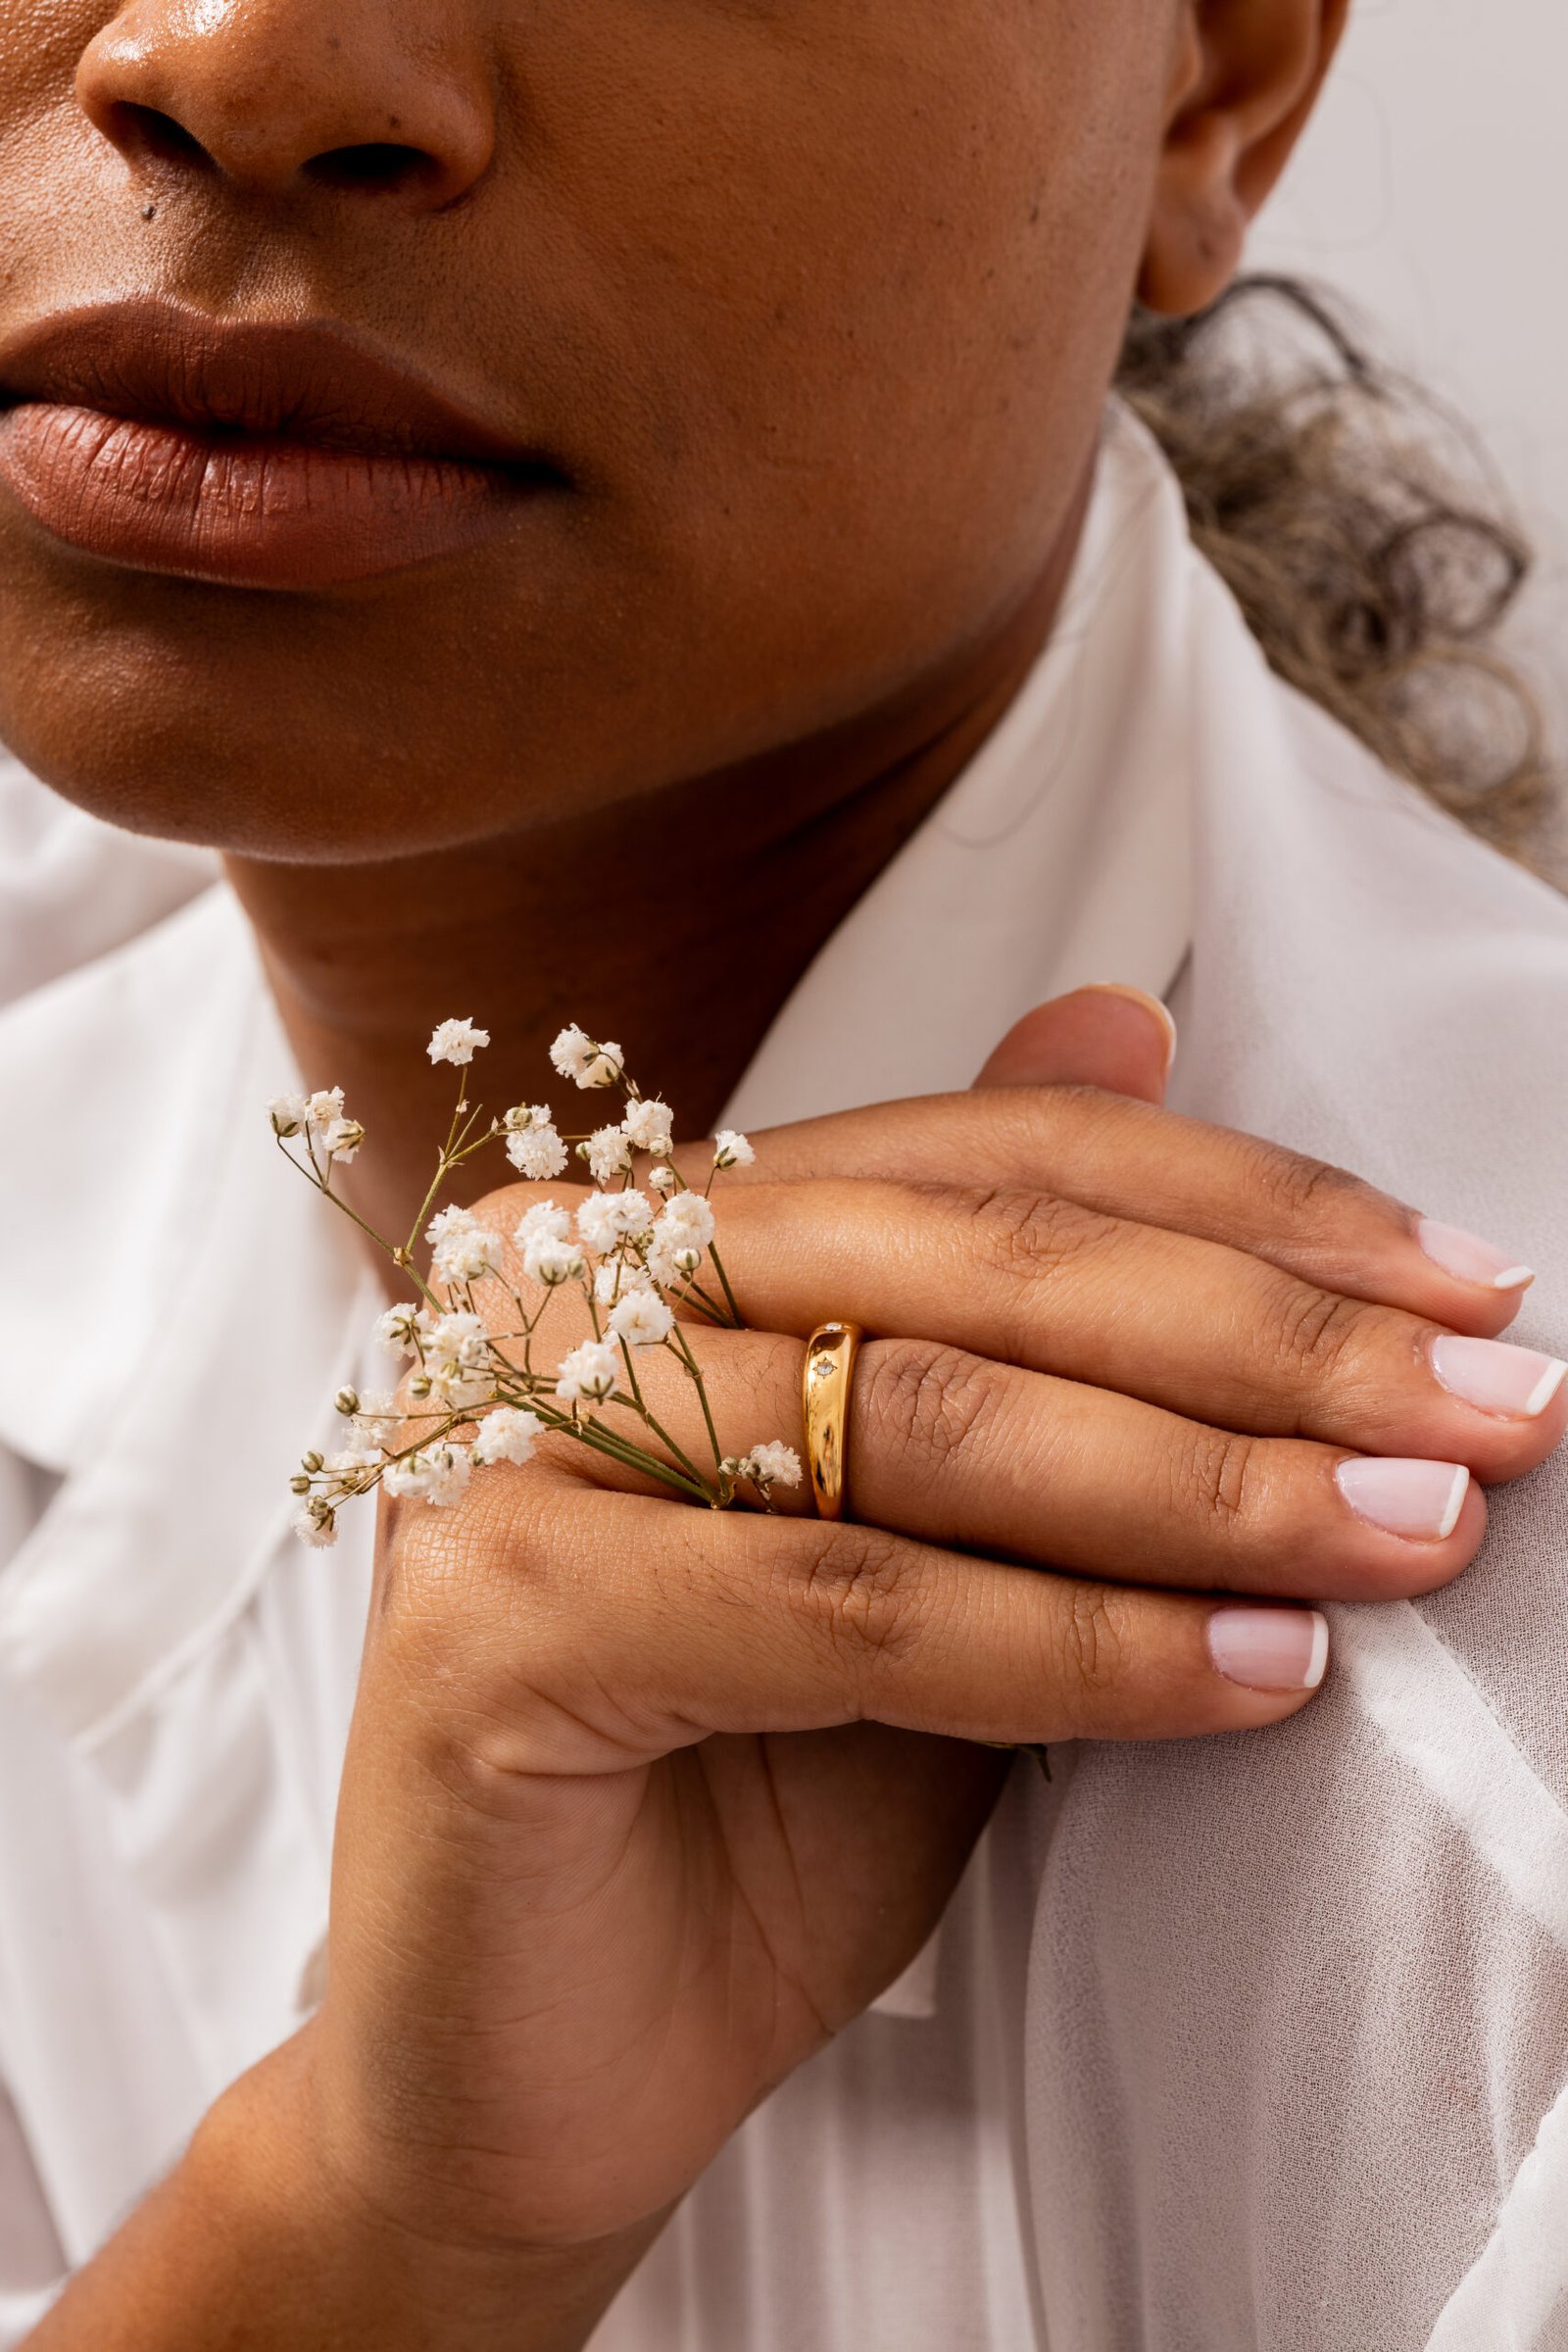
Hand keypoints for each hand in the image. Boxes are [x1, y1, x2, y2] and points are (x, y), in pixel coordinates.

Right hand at [267, 990, 1561, 2308]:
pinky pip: (853, 1603)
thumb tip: (1131, 1020)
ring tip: (1405, 1535)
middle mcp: (557, 1292)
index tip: (1455, 1291)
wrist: (543, 2076)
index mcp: (656, 1231)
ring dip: (1208, 1485)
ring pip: (923, 1418)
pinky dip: (1078, 1642)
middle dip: (1266, 1343)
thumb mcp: (923, 1531)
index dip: (1242, 1209)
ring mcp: (504, 1438)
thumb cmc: (740, 1804)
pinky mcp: (494, 1615)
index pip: (986, 1156)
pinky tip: (1255, 1672)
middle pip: (971, 1265)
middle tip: (1484, 1413)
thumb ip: (1009, 1315)